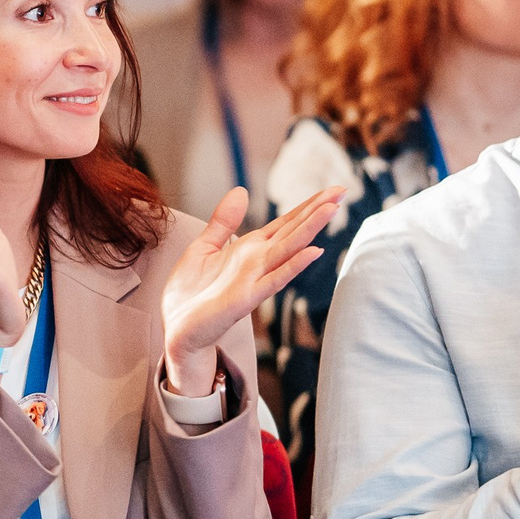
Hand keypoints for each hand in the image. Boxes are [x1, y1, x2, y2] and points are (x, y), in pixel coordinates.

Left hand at [159, 187, 339, 395]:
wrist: (177, 329)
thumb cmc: (190, 293)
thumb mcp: (204, 247)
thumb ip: (224, 221)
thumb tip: (241, 190)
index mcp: (250, 248)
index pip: (285, 223)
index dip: (307, 205)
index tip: (332, 189)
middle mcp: (258, 261)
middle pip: (293, 231)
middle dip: (316, 211)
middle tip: (342, 189)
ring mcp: (255, 279)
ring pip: (288, 250)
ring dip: (310, 230)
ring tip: (332, 209)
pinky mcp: (246, 298)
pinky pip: (274, 279)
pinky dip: (293, 266)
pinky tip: (312, 252)